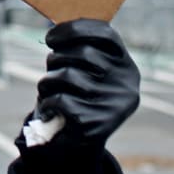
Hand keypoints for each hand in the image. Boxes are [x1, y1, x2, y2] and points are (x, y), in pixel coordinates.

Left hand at [33, 19, 139, 151]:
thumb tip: (57, 31)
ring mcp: (112, 106)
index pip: (105, 34)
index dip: (74, 29)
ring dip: (48, 80)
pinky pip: (60, 100)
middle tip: (51, 65)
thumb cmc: (79, 96)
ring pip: (68, 75)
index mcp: (126, 66)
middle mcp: (126, 85)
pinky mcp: (95, 125)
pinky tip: (49, 108)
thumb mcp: (88, 72)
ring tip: (47, 87)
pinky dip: (47, 102)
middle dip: (57, 57)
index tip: (51, 36)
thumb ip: (79, 49)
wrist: (80, 144)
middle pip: (83, 53)